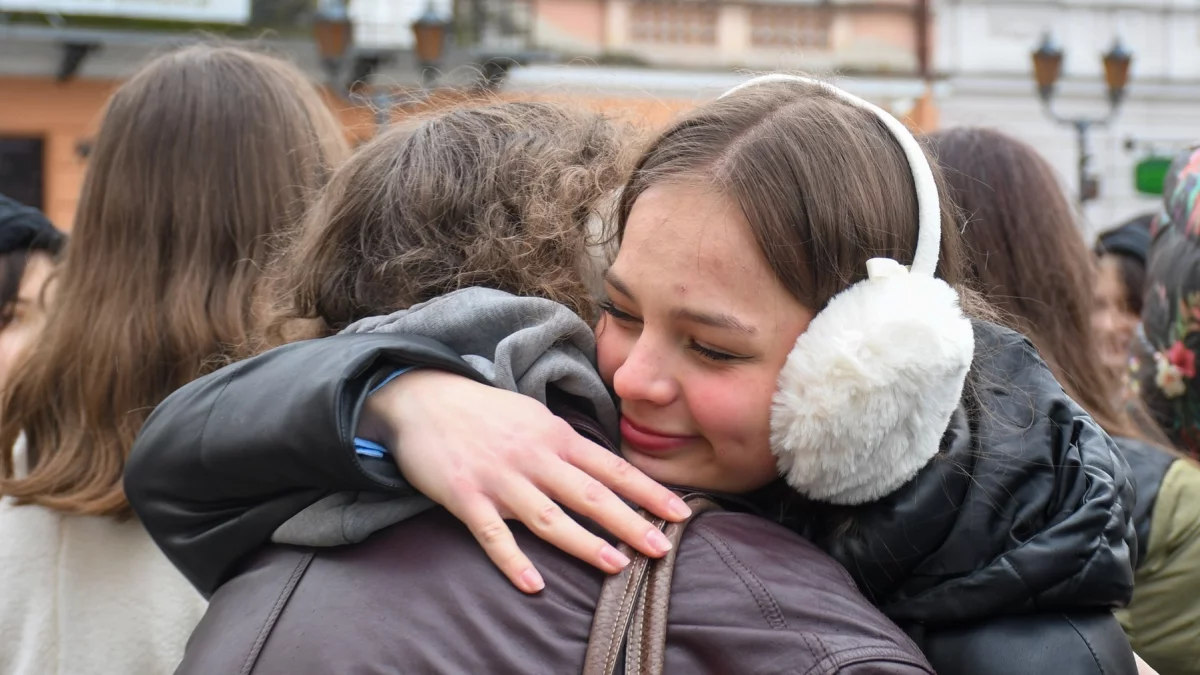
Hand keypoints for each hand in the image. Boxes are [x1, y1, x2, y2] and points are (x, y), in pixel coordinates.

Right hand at [357, 369, 691, 593]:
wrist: (421, 397)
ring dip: (585, 544)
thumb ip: (566, 444)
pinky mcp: (466, 497)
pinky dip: (514, 561)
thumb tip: (604, 470)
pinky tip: (534, 585)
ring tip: (617, 566)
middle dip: (629, 522)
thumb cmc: (484, 410)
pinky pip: (493, 535)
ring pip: (549, 518)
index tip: (681, 512)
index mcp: (554, 436)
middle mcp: (533, 457)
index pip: (611, 467)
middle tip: (662, 549)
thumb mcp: (533, 415)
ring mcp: (500, 479)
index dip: (648, 491)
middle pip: (590, 495)